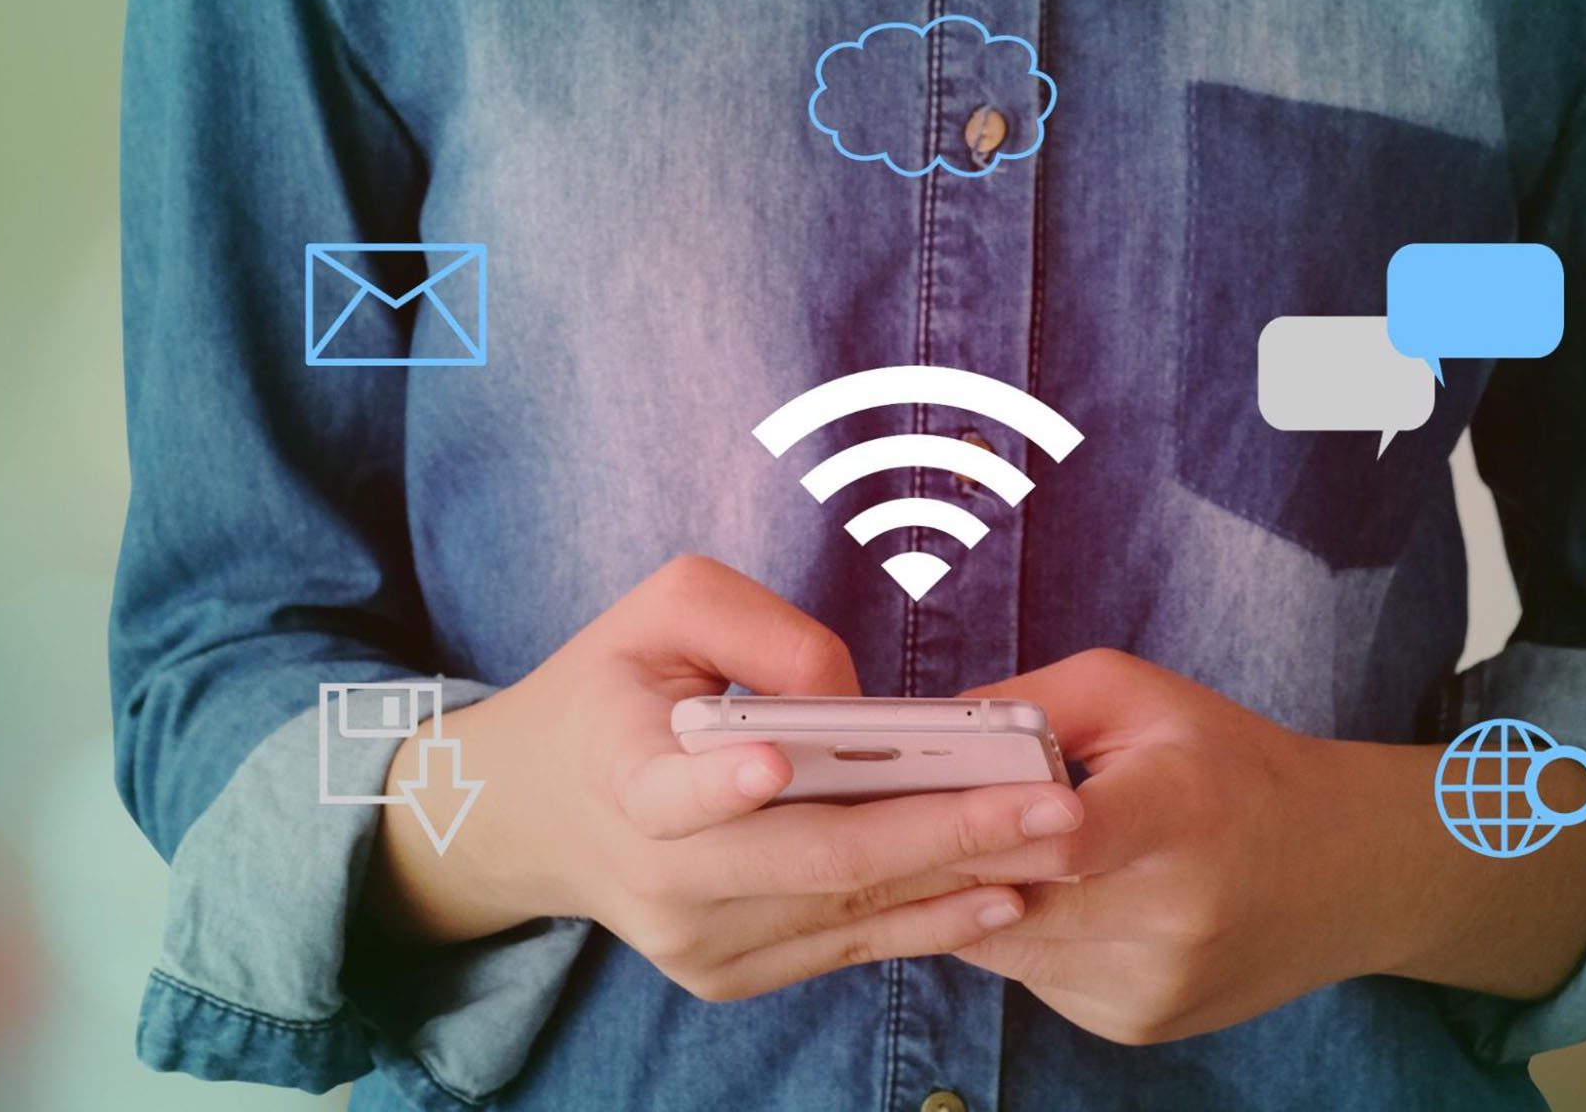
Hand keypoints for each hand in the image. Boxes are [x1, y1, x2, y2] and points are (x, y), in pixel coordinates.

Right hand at [358, 556, 1084, 1000]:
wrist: (534, 812)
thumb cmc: (612, 687)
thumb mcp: (663, 609)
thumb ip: (762, 630)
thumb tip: (857, 708)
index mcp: (620, 772)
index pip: (666, 790)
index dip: (720, 782)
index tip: (773, 761)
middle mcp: (657, 874)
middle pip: (810, 863)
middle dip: (940, 834)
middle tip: (1045, 807)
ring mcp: (693, 942)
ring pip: (843, 914)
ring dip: (956, 880)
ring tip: (1052, 846)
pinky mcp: (726, 975)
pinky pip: (842, 950)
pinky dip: (926, 921)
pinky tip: (1000, 890)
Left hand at [948, 650, 1585, 1044]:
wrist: (1343, 869)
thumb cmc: (1229, 764)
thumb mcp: (1140, 696)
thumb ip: (1029, 704)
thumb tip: (919, 736)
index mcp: (1179, 810)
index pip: (1067, 833)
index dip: (983, 817)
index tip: (922, 793)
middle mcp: (1172, 912)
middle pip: (1008, 895)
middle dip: (943, 854)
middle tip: (890, 816)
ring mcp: (1152, 980)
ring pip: (1002, 944)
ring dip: (970, 900)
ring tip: (966, 847)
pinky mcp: (1136, 1022)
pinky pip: (1031, 977)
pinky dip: (1016, 936)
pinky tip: (1041, 896)